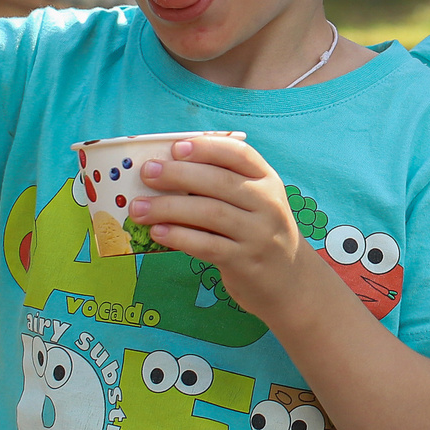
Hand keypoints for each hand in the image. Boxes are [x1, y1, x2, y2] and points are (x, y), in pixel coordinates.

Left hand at [132, 136, 341, 329]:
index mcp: (268, 181)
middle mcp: (267, 204)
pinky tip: (157, 232)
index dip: (207, 148)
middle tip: (146, 173)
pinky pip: (207, 245)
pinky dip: (179, 237)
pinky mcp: (245, 262)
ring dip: (168, 208)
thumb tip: (167, 170)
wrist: (290, 282)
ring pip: (209, 213)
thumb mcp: (255, 203)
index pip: (239, 155)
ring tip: (138, 207)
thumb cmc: (260, 234)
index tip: (176, 147)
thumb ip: (223, 185)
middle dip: (178, 174)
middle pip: (219, 182)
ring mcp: (258, 234)